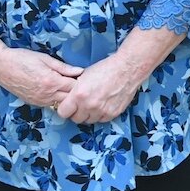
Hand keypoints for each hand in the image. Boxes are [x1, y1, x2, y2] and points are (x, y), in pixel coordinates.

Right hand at [0, 38, 82, 110]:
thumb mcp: (45, 59)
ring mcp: (40, 101)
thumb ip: (64, 67)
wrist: (0, 66)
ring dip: (68, 98)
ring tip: (72, 90)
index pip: (75, 87)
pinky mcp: (34, 103)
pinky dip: (58, 100)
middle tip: (83, 86)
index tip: (88, 79)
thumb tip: (81, 71)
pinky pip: (51, 105)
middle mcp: (47, 95)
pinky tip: (60, 93)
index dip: (82, 83)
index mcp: (52, 82)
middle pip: (70, 99)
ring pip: (62, 104)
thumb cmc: (22, 58)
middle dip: (77, 93)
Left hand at [56, 25, 184, 123]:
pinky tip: (103, 105)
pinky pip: (101, 120)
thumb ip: (74, 91)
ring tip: (93, 104)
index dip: (65, 109)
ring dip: (89, 114)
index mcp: (78, 95)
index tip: (68, 106)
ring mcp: (101, 111)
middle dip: (77, 113)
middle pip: (76, 119)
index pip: (63, 113)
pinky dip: (100, 114)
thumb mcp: (83, 76)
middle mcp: (89, 105)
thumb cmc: (105, 69)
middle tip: (81, 105)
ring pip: (89, 121)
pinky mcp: (113, 113)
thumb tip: (68, 98)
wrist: (126, 69)